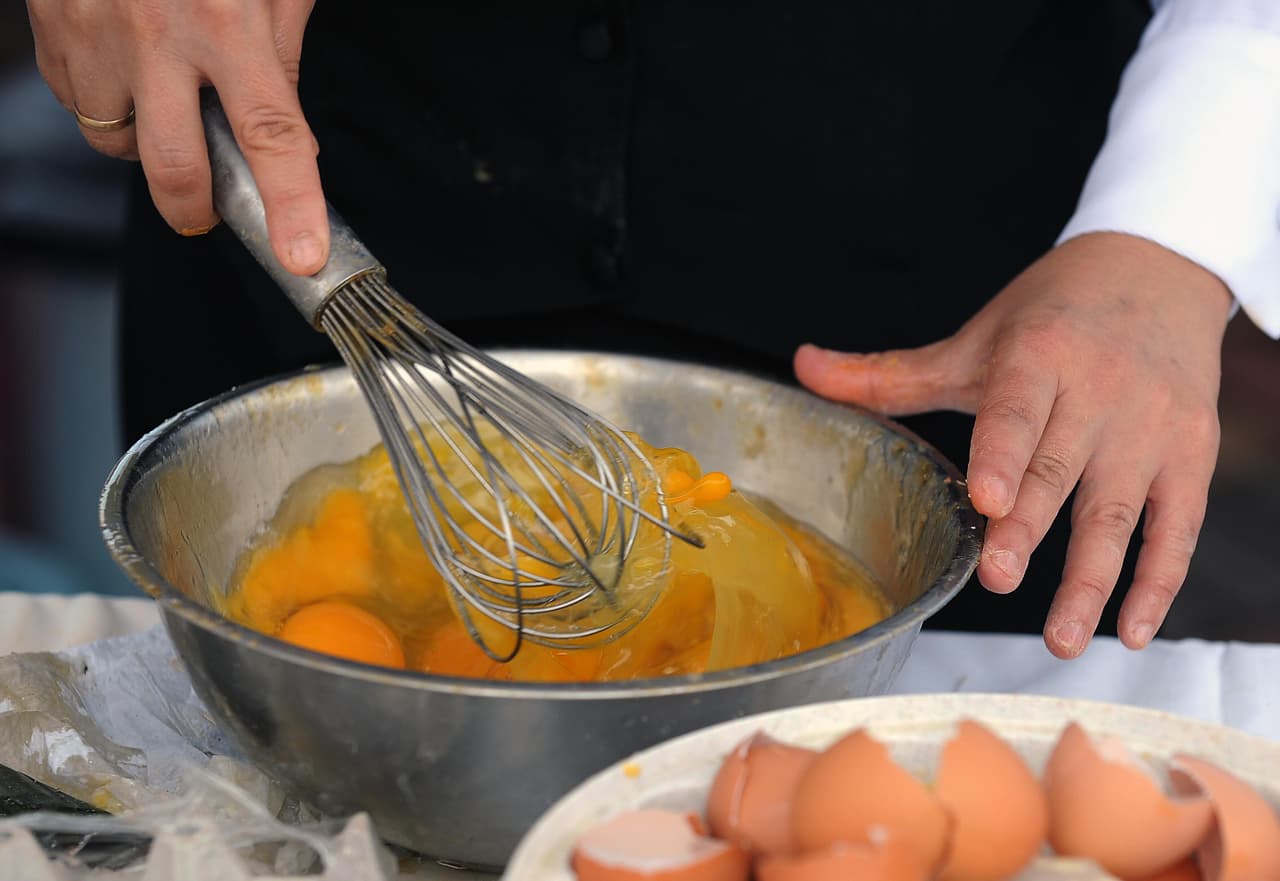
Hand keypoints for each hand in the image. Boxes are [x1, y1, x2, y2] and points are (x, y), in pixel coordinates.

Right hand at [25, 0, 327, 274]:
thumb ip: (279, 49)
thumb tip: (289, 137)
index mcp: (228, 21)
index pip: (271, 135)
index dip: (292, 206)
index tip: (303, 257)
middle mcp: (158, 34)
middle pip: (176, 168)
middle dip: (194, 209)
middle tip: (207, 210)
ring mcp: (96, 34)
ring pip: (117, 140)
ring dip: (145, 138)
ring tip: (164, 94)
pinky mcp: (51, 29)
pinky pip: (78, 100)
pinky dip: (105, 99)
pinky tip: (124, 61)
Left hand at [793, 232, 1233, 657]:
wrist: (1157, 268)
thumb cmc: (1055, 313)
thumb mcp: (975, 340)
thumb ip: (890, 373)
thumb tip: (802, 368)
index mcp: (1038, 356)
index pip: (1015, 411)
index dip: (1002, 455)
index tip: (985, 500)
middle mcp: (1099, 390)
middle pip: (1059, 469)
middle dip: (1029, 527)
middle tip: (1000, 579)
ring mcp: (1150, 426)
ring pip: (1119, 511)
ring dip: (1093, 580)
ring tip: (1063, 638)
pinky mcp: (1191, 453)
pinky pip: (1176, 527)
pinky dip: (1158, 582)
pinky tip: (1131, 629)